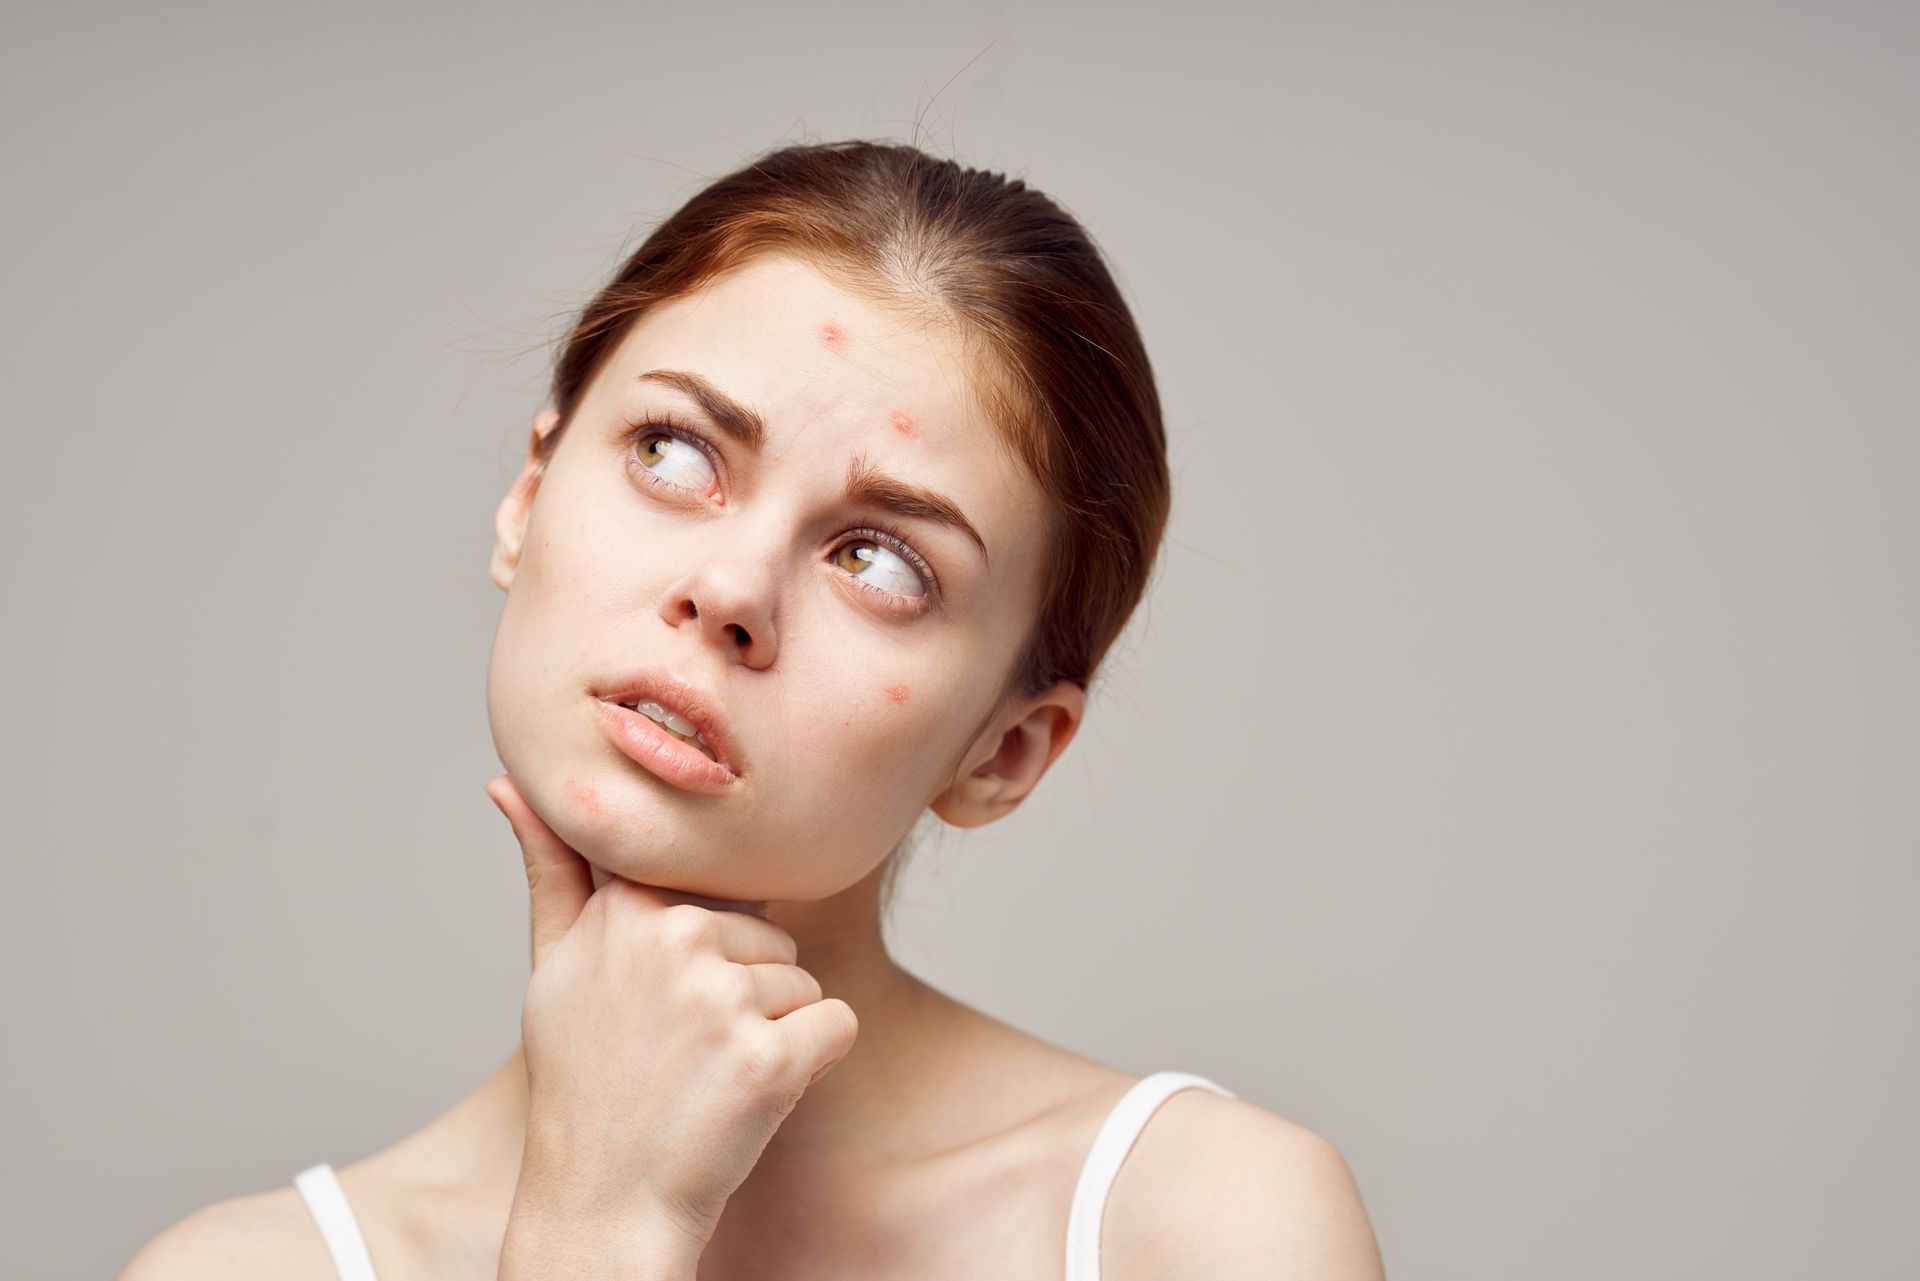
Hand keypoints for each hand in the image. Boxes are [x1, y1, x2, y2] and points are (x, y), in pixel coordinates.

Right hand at [485, 774, 859, 1273]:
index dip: (702, 956)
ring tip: (706, 1080)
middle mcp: (672, 938)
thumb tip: (508, 783)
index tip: (661, 1011)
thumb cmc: (582, 1087)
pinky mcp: (769, 1056)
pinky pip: (837, 1025)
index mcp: (625, 908)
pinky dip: (813, 1065)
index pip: (714, 893)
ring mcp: (721, 998)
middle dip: (744, 994)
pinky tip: (751, 1099)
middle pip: (768, 936)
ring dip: (774, 1033)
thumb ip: (550, 868)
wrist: (601, 1209)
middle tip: (680, 1057)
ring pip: (802, 981)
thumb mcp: (552, 971)